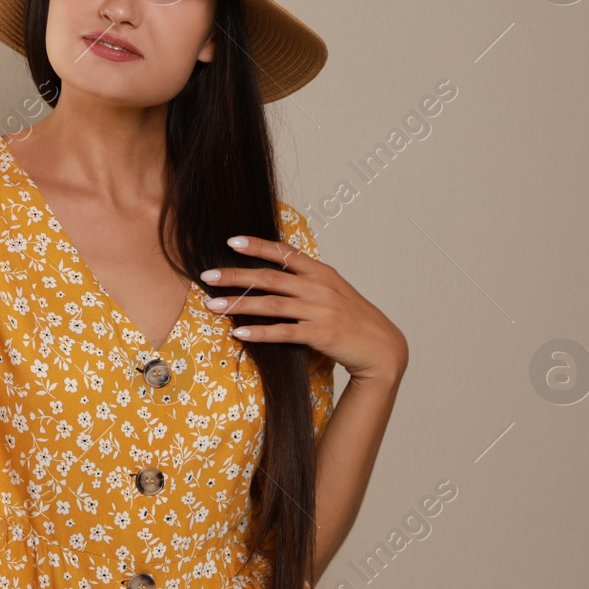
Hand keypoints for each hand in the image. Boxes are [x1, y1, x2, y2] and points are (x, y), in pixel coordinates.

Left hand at [199, 235, 407, 385]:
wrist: (382, 347)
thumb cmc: (353, 318)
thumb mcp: (333, 290)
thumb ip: (307, 280)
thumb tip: (274, 272)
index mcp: (321, 272)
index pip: (284, 253)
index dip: (257, 246)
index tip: (230, 241)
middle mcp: (319, 287)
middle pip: (269, 278)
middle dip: (235, 276)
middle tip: (207, 276)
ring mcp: (320, 310)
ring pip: (271, 304)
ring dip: (239, 304)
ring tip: (212, 305)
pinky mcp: (320, 334)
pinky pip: (283, 332)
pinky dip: (260, 333)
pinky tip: (239, 333)